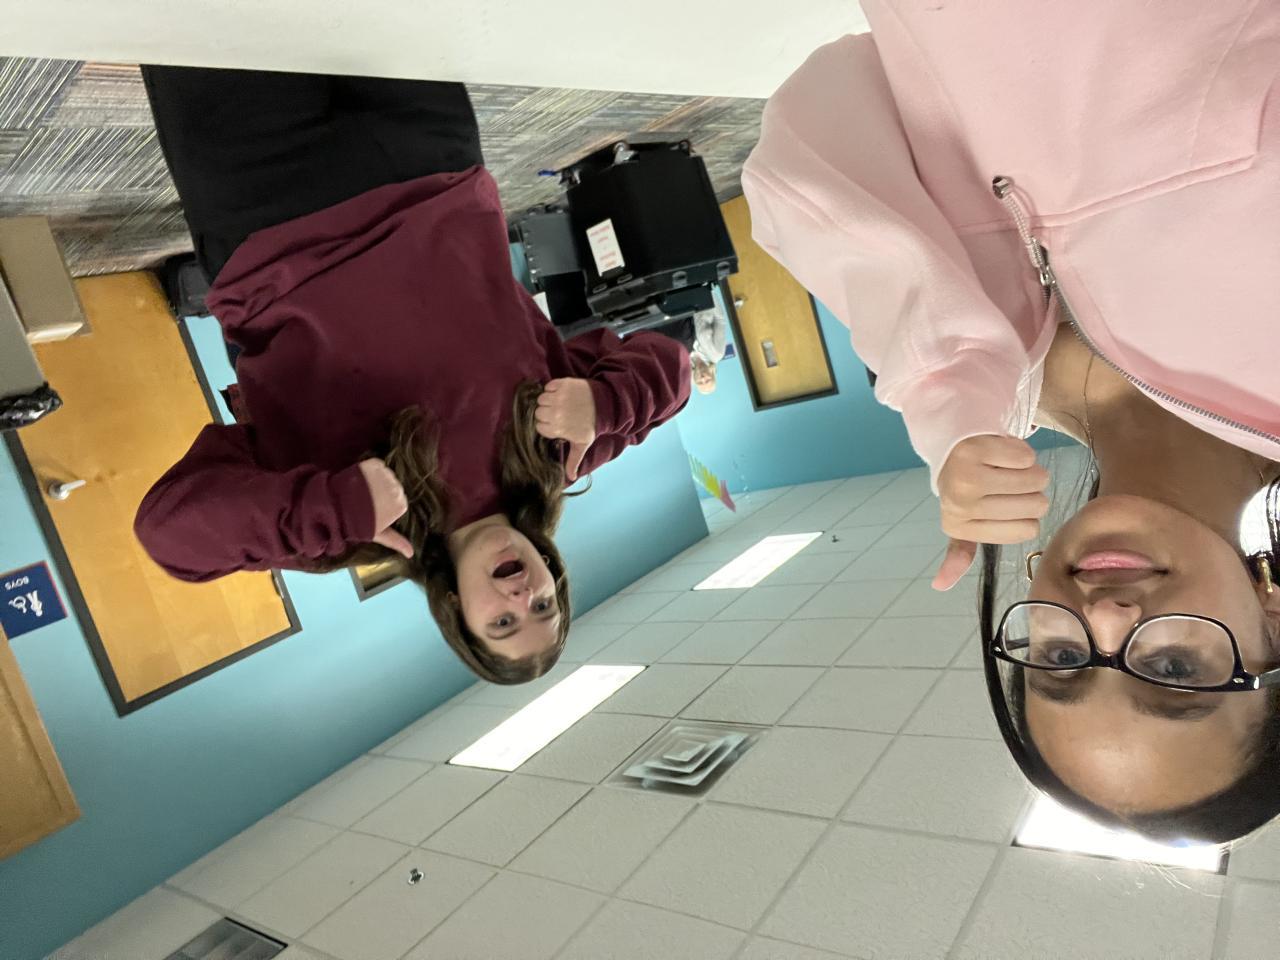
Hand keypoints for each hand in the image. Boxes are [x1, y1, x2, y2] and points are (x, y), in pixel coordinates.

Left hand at [357, 458, 412, 557]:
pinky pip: (379, 465)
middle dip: (384, 492)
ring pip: (387, 476)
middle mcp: (396, 489)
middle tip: (368, 501)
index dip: (388, 505)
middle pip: (395, 487)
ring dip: (378, 480)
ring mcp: (385, 476)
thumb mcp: (378, 534)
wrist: (333, 507)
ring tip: (364, 490)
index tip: (376, 509)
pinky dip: (374, 469)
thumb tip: (412, 554)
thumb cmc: (357, 524)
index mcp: (400, 505)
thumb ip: (396, 541)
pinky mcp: (373, 465)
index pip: (399, 501)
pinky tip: (364, 478)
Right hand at [536, 378, 596, 481]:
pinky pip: (547, 386)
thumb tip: (571, 478)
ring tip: (559, 404)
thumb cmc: (591, 426)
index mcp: (557, 428)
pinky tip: (561, 395)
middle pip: (538, 413)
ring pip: (541, 399)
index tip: (556, 425)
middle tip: (558, 414)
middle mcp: (555, 413)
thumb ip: (572, 461)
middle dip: (546, 414)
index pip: (539, 427)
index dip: (547, 426)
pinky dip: (552, 389)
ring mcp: (558, 397)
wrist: (604, 406)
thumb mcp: (581, 445)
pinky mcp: (562, 384)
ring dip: (547, 401)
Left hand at [931, 435, 1049, 590]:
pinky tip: (1004, 454)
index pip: (1027, 531)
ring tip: (1009, 470)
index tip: (1007, 505)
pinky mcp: (977, 448)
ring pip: (1036, 480)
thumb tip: (939, 586)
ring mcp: (967, 476)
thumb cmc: (964, 487)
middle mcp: (960, 504)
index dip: (1028, 516)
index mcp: (959, 527)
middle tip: (1010, 484)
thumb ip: (959, 553)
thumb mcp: (961, 523)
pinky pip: (1027, 457)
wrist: (951, 446)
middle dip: (1032, 493)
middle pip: (1036, 506)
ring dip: (1032, 472)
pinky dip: (1023, 453)